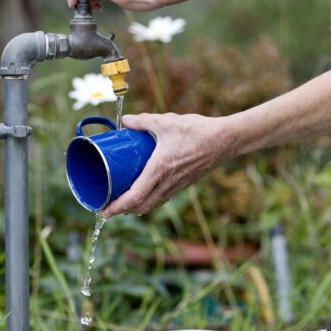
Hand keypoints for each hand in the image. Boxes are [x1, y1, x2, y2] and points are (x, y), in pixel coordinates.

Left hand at [102, 112, 235, 217]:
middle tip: (108, 209)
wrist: (225, 140)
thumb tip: (126, 120)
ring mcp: (178, 185)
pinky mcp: (185, 183)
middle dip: (123, 211)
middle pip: (141, 206)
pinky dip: (151, 199)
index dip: (117, 207)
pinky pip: (163, 197)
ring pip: (153, 203)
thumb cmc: (197, 131)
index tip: (104, 211)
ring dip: (137, 207)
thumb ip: (144, 121)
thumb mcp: (166, 122)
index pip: (135, 196)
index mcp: (160, 169)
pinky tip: (146, 192)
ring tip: (123, 203)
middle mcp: (168, 181)